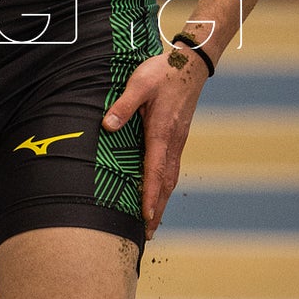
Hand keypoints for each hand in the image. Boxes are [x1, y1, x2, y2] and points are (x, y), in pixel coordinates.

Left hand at [101, 44, 206, 236]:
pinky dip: (166, 185)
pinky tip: (160, 191)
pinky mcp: (178, 136)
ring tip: (153, 221)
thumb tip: (107, 126)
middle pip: (165, 182)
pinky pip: (172, 167)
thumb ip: (124, 105)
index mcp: (161, 131)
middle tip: (149, 233)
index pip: (154, 170)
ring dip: (162, 200)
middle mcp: (173, 141)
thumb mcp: (139, 83)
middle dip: (157, 208)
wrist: (190, 64)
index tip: (145, 216)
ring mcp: (178, 140)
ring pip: (171, 177)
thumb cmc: (162, 72)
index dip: (149, 195)